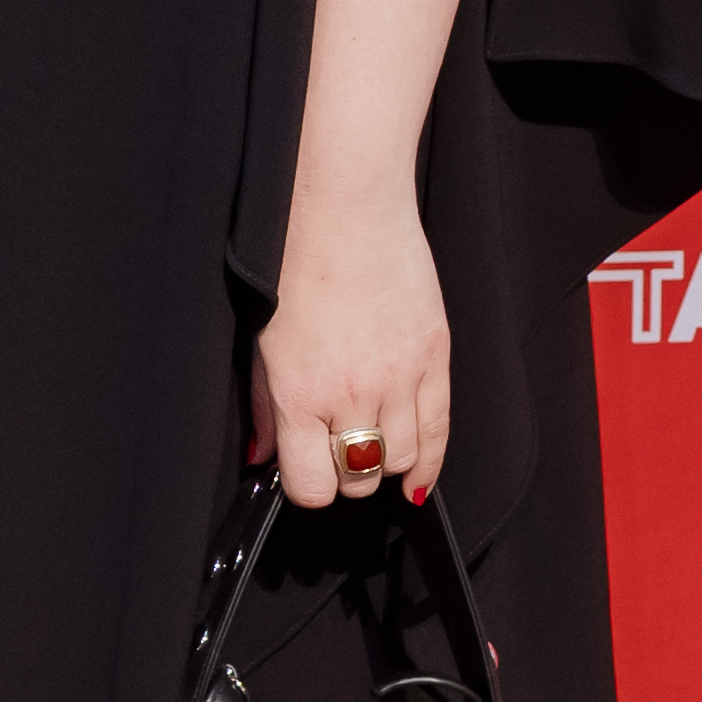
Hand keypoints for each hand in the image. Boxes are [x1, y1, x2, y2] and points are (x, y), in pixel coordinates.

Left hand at [254, 197, 450, 511]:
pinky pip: (440, 430)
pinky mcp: (434, 358)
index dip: (308, 488)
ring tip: (371, 446)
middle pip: (359, 477)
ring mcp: (399, 377)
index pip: (313, 486)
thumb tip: (264, 456)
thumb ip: (265, 408)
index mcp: (301, 393)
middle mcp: (352, 393)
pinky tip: (417, 472)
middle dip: (346, 475)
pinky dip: (428, 459)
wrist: (346, 213)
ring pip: (402, 460)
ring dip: (385, 463)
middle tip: (337, 454)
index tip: (306, 474)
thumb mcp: (261, 343)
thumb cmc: (293, 267)